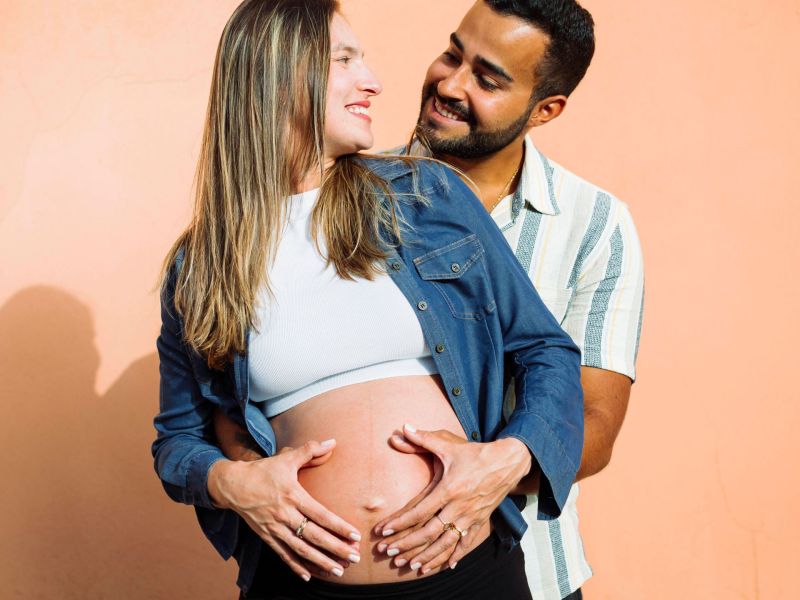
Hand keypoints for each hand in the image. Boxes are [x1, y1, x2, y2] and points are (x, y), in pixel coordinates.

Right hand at [207, 439, 361, 580]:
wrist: (232, 485)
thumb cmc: (263, 471)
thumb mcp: (286, 458)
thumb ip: (310, 450)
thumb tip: (332, 441)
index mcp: (293, 496)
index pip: (320, 515)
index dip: (339, 527)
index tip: (355, 536)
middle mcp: (285, 515)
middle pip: (314, 536)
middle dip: (335, 549)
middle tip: (354, 559)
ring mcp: (275, 528)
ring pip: (300, 550)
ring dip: (320, 562)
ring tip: (338, 571)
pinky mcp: (266, 537)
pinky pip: (283, 555)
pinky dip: (296, 567)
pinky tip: (309, 576)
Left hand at [374, 425, 530, 572]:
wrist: (507, 462)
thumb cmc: (475, 452)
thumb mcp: (448, 443)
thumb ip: (423, 438)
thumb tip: (402, 428)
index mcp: (448, 489)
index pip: (419, 512)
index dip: (400, 523)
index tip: (384, 531)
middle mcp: (458, 507)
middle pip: (429, 532)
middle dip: (408, 545)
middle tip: (389, 553)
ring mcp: (470, 516)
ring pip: (446, 543)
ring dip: (428, 556)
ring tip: (412, 567)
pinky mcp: (480, 521)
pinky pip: (466, 543)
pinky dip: (456, 556)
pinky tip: (446, 566)